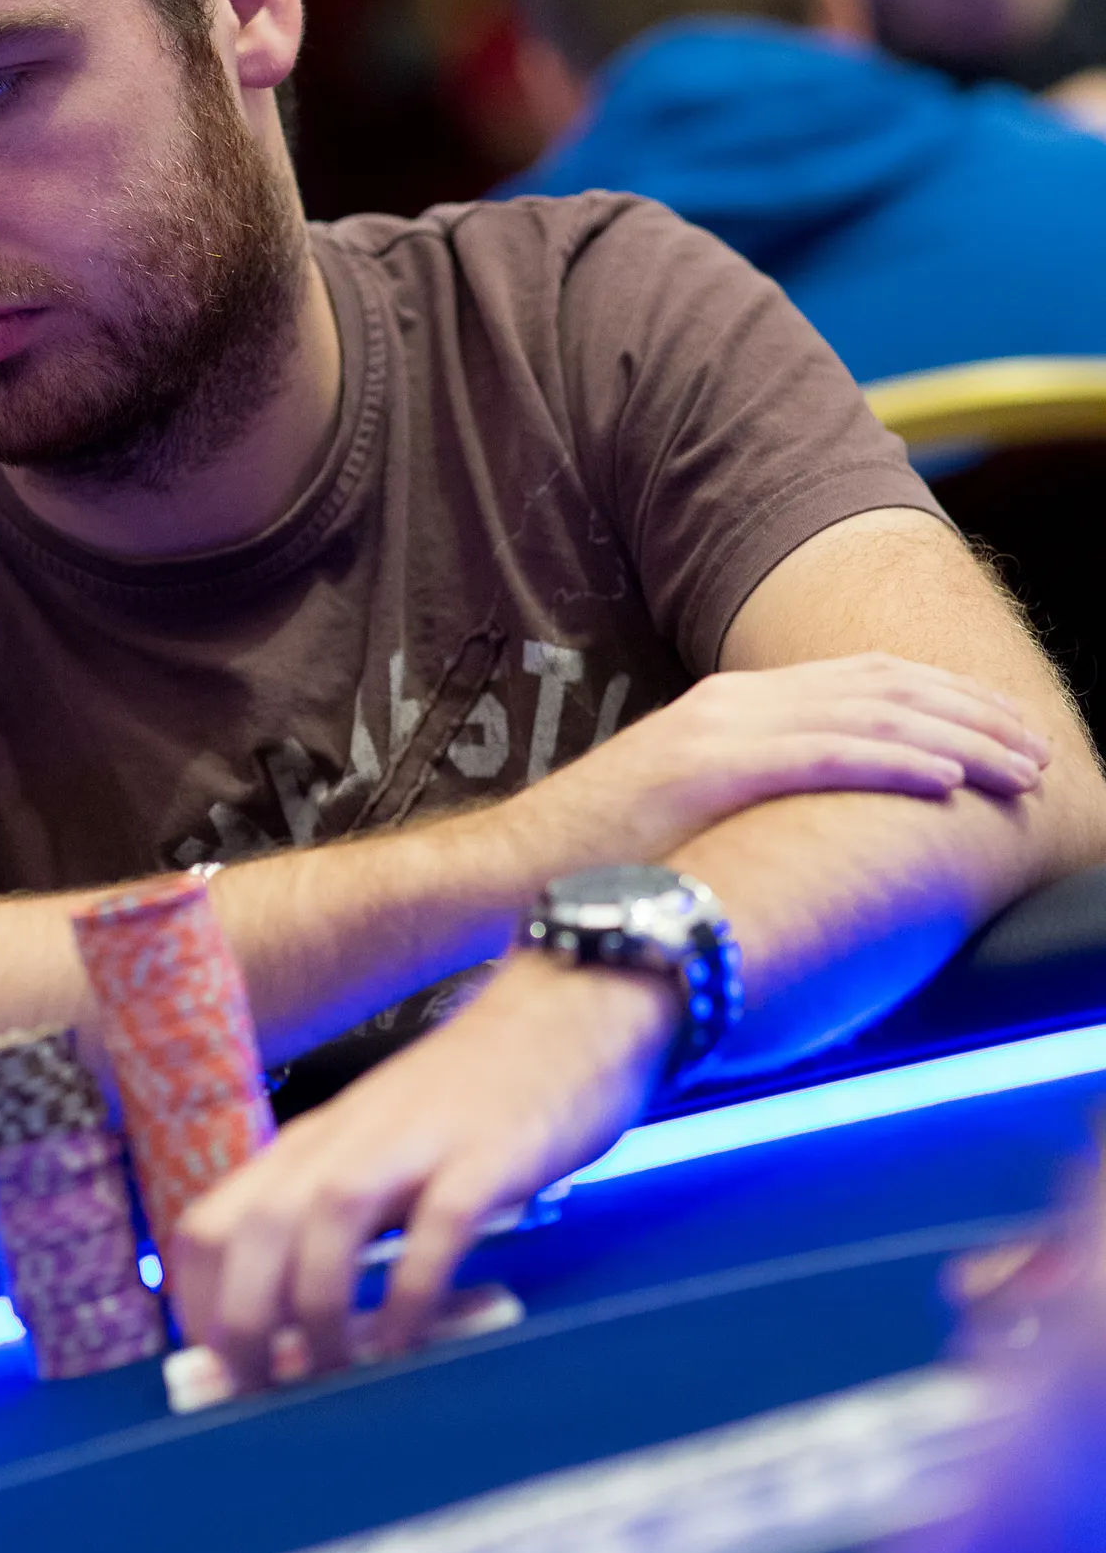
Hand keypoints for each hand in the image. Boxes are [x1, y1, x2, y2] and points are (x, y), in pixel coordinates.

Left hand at [172, 954, 672, 1389]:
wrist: (566, 1006)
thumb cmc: (473, 1096)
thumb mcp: (380, 1149)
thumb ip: (340, 1219)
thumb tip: (295, 1326)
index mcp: (310, 1146)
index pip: (209, 1226)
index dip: (198, 1308)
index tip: (220, 1374)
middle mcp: (345, 1141)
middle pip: (253, 1231)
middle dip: (243, 1327)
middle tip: (262, 1399)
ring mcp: (415, 1143)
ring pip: (325, 1225)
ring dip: (315, 1315)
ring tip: (328, 1381)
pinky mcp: (487, 1155)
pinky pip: (433, 1228)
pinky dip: (409, 1295)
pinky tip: (407, 1349)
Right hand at [536, 654, 1049, 867]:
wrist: (513, 868)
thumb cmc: (603, 859)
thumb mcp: (693, 812)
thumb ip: (754, 798)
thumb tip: (818, 828)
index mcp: (733, 706)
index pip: (864, 684)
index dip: (946, 701)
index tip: (1005, 732)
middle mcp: (734, 701)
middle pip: (884, 687)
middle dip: (973, 714)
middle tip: (1038, 749)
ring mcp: (721, 728)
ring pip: (871, 714)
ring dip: (959, 737)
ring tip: (1020, 765)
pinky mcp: (711, 768)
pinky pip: (827, 755)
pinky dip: (898, 761)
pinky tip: (950, 780)